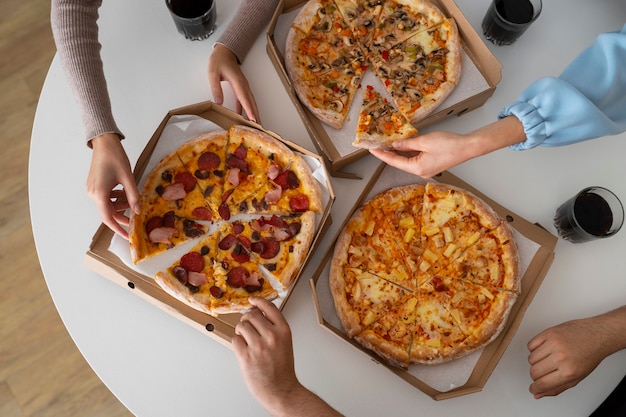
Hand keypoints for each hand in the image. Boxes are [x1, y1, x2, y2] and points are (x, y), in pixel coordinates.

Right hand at [86, 133, 139, 238]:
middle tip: (134, 221)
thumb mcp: (128, 178)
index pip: (108, 218)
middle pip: (107, 212)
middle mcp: (92, 194)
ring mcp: (92, 189)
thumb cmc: (115, 157)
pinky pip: (105, 197)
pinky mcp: (94, 184)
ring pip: (107, 204)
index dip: (118, 229)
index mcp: (99, 194)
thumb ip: (133, 196)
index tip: (127, 236)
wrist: (104, 141)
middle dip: (121, 217)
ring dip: (119, 206)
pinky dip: (115, 198)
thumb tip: (138, 211)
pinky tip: (124, 193)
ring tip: (132, 203)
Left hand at [208, 43, 259, 122]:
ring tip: (257, 125)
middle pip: (251, 102)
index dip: (249, 110)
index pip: (244, 98)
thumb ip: (216, 87)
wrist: (225, 52)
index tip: (253, 119)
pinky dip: (248, 109)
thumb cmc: (218, 61)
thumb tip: (219, 102)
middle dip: (256, 115)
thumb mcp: (212, 73)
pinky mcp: (242, 88)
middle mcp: (243, 85)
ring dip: (254, 113)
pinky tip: (246, 117)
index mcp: (237, 81)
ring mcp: (244, 86)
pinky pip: (246, 100)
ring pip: (251, 102)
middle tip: (260, 127)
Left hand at [232, 297, 297, 405]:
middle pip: (251, 315)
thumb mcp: (285, 342)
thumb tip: (258, 314)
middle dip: (247, 320)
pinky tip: (244, 350)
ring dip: (241, 331)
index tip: (252, 300)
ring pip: (241, 326)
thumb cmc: (282, 369)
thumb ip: (274, 327)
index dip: (258, 301)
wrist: (280, 390)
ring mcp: (258, 346)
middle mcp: (272, 336)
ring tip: (247, 341)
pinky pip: (235, 339)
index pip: (269, 308)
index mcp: (284, 330)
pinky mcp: (246, 356)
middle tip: (248, 329)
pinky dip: (237, 343)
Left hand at [369, 116, 526, 177]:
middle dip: (387, 154)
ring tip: (385, 144)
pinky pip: (415, 159)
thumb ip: (407, 144)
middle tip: (375, 145)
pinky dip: (407, 152)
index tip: (371, 149)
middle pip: (399, 162)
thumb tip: (395, 145)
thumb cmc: (449, 144)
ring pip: (407, 161)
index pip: (394, 161)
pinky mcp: (431, 164)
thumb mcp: (424, 141)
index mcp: (417, 168)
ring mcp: (426, 169)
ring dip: (397, 153)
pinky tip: (401, 145)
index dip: (381, 154)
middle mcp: (420, 171)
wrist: (468, 147)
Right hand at [527, 319, 611, 398]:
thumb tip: (539, 393)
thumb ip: (556, 387)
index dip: (535, 388)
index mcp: (569, 371)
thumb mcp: (576, 377)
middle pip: (534, 371)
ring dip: (535, 361)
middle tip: (542, 373)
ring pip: (530, 358)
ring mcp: (554, 344)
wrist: (595, 335)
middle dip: (536, 375)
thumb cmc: (588, 356)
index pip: (543, 383)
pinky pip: (531, 345)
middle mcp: (561, 357)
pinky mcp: (549, 333)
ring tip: (547, 359)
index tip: (533, 388)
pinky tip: (544, 349)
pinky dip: (534, 349)